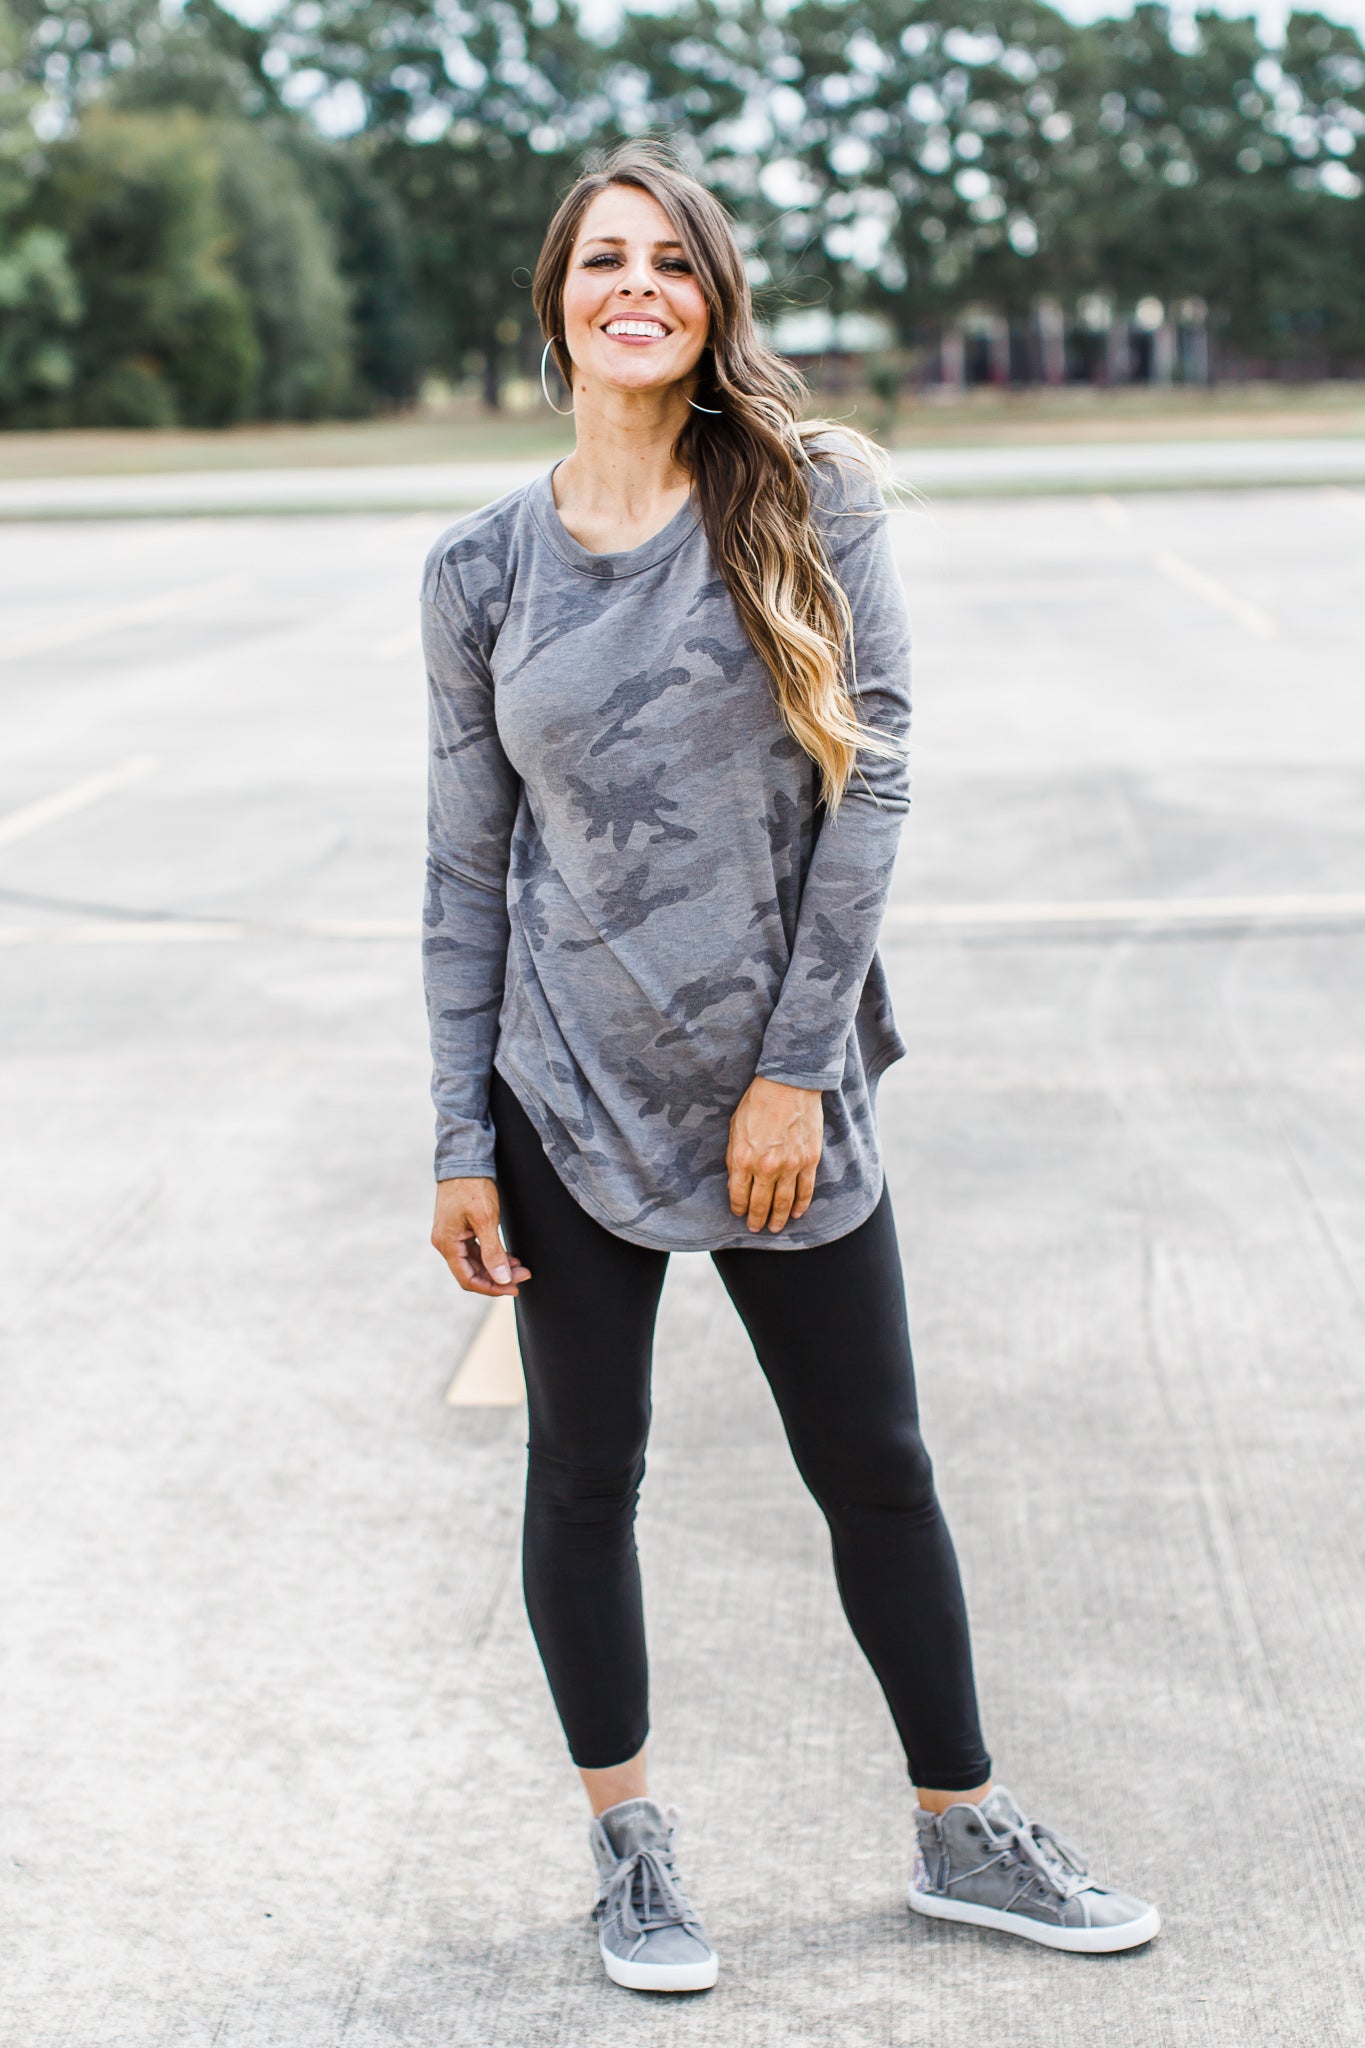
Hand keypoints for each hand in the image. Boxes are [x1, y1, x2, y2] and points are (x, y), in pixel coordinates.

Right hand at [431, 1177, 531, 1295]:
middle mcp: (446, 1243)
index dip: (492, 1288)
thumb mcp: (486, 1219)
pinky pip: (475, 1251)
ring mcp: (451, 1236)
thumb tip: (501, 1278)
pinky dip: (492, 1256)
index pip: (468, 1279)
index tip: (514, 1287)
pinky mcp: (459, 1229)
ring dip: (497, 1267)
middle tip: (524, 1274)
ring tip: (520, 1266)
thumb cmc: (472, 1186)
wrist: (464, 1160)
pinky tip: (509, 1257)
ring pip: (475, 1263)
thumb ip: (494, 1251)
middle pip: (472, 1272)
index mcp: (447, 1243)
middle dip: (498, 1277)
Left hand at [726, 1077, 822, 1233]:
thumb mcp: (735, 1127)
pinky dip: (800, 1205)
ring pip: (783, 1202)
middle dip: (756, 1219)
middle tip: (755, 1228)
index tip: (739, 1213)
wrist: (789, 1084)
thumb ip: (734, 1156)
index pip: (738, 1194)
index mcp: (743, 1158)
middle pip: (760, 1203)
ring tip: (774, 1228)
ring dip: (777, 1218)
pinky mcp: (809, 1160)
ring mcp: (790, 1165)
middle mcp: (766, 1167)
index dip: (738, 1207)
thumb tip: (735, 1180)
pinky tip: (796, 1214)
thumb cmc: (758, 1102)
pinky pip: (806, 1190)